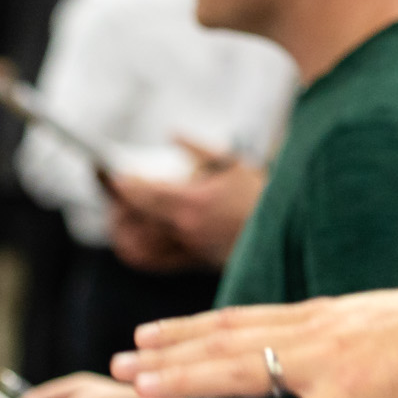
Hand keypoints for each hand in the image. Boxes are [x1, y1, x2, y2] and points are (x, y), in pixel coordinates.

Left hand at [105, 140, 265, 267]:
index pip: (145, 194)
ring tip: (117, 215)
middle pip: (136, 220)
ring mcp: (187, 249)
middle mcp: (186, 228)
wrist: (284, 235)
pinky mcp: (193, 263)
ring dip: (122, 229)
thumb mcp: (232, 164)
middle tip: (114, 193)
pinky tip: (128, 239)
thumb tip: (172, 134)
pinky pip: (153, 262)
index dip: (125, 185)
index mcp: (193, 202)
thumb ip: (198, 149)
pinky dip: (135, 251)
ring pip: (139, 244)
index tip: (113, 175)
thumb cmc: (260, 196)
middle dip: (119, 206)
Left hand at [112, 286, 397, 397]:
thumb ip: (334, 339)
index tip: (143, 336)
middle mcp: (314, 333)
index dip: (186, 330)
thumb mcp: (371, 327)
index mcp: (319, 318)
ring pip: (245, 370)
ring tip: (143, 389)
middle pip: (225, 343)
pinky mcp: (358, 396)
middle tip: (118, 363)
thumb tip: (308, 351)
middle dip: (167, 354)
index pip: (238, 321)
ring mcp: (332, 363)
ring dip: (189, 379)